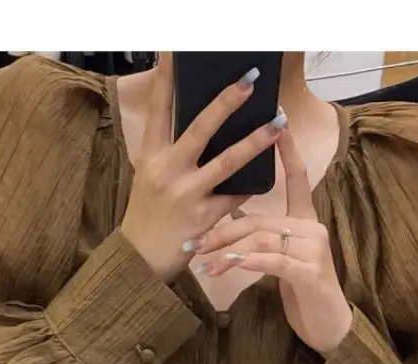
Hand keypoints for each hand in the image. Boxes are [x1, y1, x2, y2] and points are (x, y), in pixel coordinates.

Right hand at [120, 56, 287, 281]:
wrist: (139, 260)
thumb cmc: (149, 213)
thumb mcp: (150, 176)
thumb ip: (171, 151)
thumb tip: (205, 124)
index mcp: (151, 155)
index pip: (160, 108)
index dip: (166, 77)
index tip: (176, 49)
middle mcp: (167, 170)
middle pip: (200, 128)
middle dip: (226, 102)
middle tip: (250, 80)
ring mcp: (185, 195)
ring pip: (227, 162)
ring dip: (256, 141)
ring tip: (277, 122)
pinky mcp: (202, 219)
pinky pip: (235, 197)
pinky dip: (250, 184)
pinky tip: (269, 170)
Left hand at [192, 128, 352, 353]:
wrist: (327, 327)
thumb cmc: (302, 292)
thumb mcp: (281, 260)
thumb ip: (264, 237)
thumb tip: (233, 215)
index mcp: (306, 222)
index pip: (298, 180)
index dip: (288, 152)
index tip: (278, 125)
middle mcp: (313, 230)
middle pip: (260, 220)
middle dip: (222, 232)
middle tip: (194, 243)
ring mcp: (314, 251)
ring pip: (262, 240)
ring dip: (228, 252)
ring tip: (204, 263)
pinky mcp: (310, 273)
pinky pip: (273, 261)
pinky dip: (249, 262)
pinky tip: (230, 264)